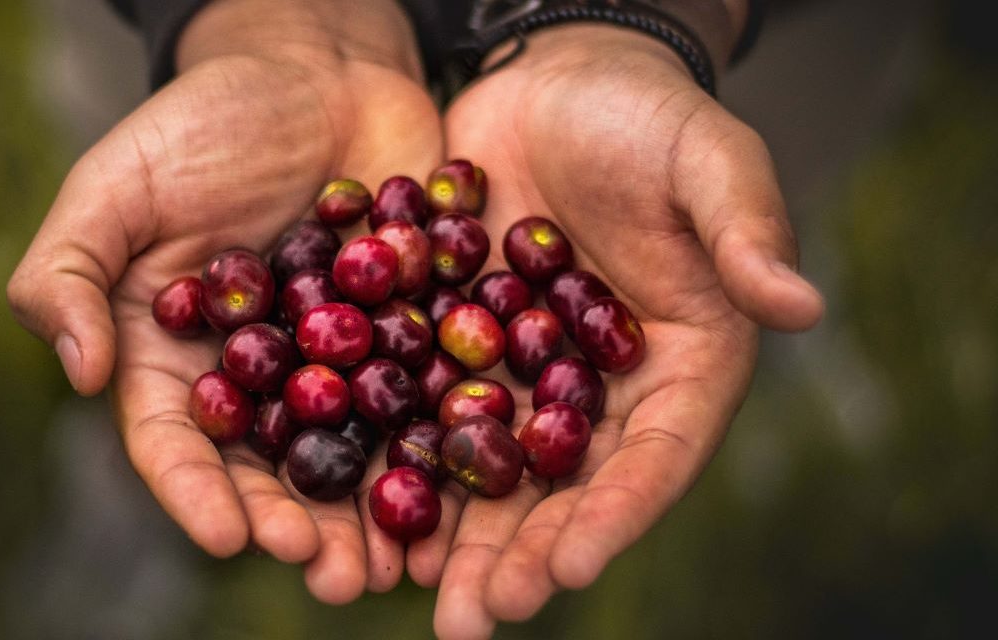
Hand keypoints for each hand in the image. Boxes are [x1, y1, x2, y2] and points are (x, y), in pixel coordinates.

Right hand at [6, 0, 441, 603]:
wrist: (319, 70)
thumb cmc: (207, 119)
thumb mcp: (119, 182)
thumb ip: (70, 270)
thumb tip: (78, 370)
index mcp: (177, 352)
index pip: (174, 439)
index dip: (198, 492)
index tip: (231, 534)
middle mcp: (256, 374)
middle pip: (269, 466)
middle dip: (297, 525)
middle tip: (331, 574)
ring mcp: (336, 361)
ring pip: (351, 453)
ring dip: (372, 517)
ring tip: (396, 571)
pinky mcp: (407, 335)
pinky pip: (424, 398)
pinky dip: (440, 449)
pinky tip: (463, 498)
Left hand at [422, 25, 824, 637]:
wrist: (554, 82)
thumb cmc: (647, 115)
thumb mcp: (707, 159)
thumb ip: (747, 230)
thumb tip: (802, 306)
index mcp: (679, 365)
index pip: (654, 455)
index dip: (614, 514)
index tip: (570, 567)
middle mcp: (601, 388)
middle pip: (564, 486)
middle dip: (523, 553)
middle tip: (477, 616)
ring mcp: (525, 374)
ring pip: (491, 469)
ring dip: (455, 534)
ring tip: (417, 593)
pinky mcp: (459, 346)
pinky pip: (428, 412)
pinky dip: (401, 462)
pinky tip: (364, 510)